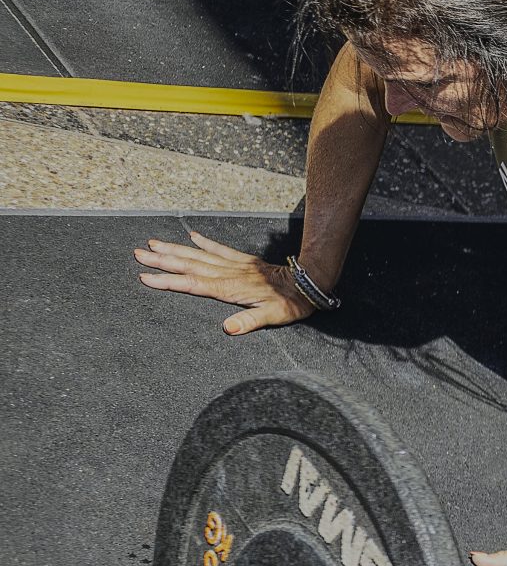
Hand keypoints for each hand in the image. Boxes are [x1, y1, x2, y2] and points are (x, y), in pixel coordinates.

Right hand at [135, 231, 316, 333]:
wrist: (310, 284)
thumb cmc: (291, 304)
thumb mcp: (272, 317)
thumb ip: (249, 322)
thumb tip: (227, 329)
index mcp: (230, 289)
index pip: (193, 284)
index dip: (168, 281)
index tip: (146, 277)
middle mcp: (229, 274)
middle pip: (189, 265)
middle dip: (163, 261)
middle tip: (138, 254)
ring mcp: (236, 265)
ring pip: (199, 255)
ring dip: (176, 249)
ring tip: (154, 243)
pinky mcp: (245, 260)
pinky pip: (221, 249)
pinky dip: (205, 243)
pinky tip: (192, 236)